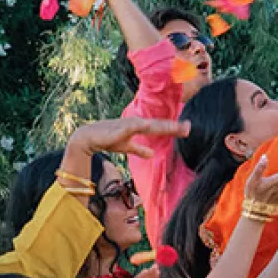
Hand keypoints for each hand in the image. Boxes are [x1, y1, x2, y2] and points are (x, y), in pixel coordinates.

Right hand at [68, 118, 190, 158]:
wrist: (87, 137)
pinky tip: (148, 125)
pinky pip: (134, 127)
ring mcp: (129, 124)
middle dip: (174, 126)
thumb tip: (151, 154)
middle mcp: (137, 123)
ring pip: (150, 125)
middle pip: (159, 125)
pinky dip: (141, 125)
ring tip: (178, 127)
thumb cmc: (108, 139)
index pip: (160, 127)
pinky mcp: (120, 128)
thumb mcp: (127, 146)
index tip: (188, 129)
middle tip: (190, 127)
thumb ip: (139, 149)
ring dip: (164, 125)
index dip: (174, 128)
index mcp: (140, 126)